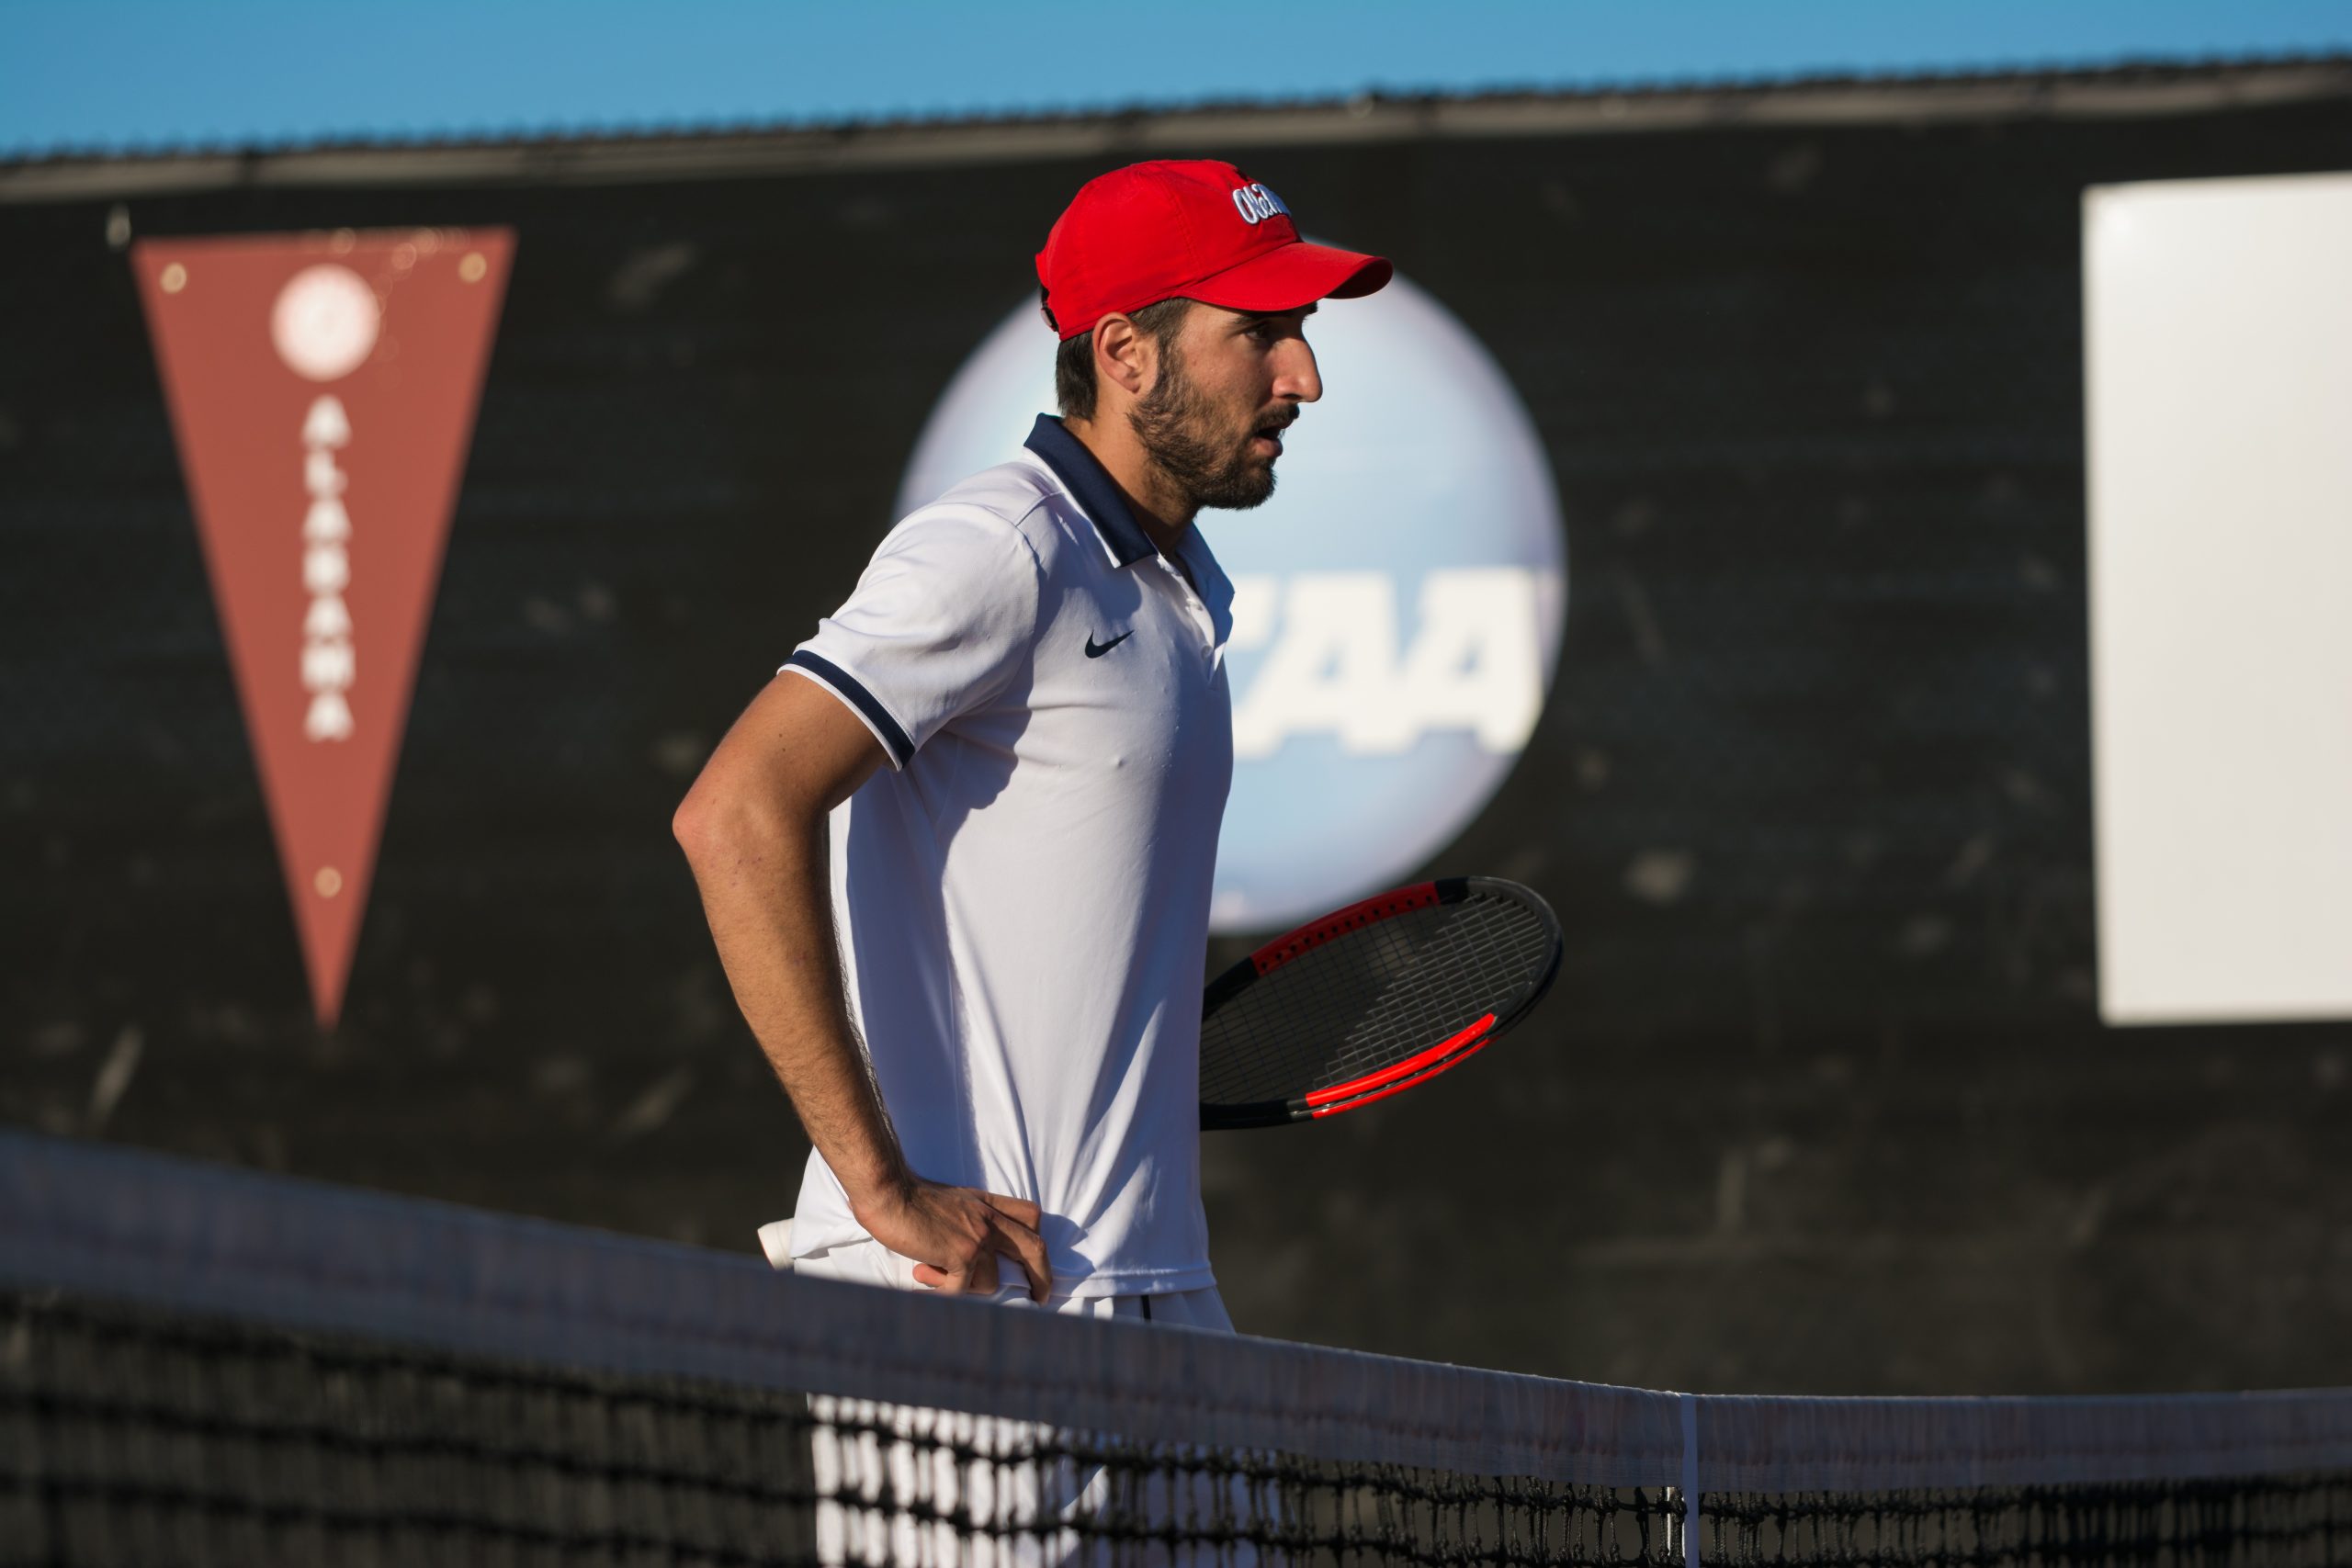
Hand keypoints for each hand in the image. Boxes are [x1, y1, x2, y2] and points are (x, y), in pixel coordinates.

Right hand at [855, 1177, 1052, 1301]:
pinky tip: (919, 1285)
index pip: (1028, 1216)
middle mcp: (988, 1218)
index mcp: (986, 1203)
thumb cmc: (905, 1196)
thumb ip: (964, 1220)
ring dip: (963, 1288)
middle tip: (1040, 1298)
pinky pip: (960, 1290)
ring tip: (928, 1272)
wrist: (888, 1191)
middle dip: (1042, 1277)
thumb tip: (964, 1258)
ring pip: (990, 1282)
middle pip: (1034, 1247)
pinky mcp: (962, 1254)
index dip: (1037, 1239)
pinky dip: (940, 1293)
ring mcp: (978, 1236)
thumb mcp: (948, 1201)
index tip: (1036, 1263)